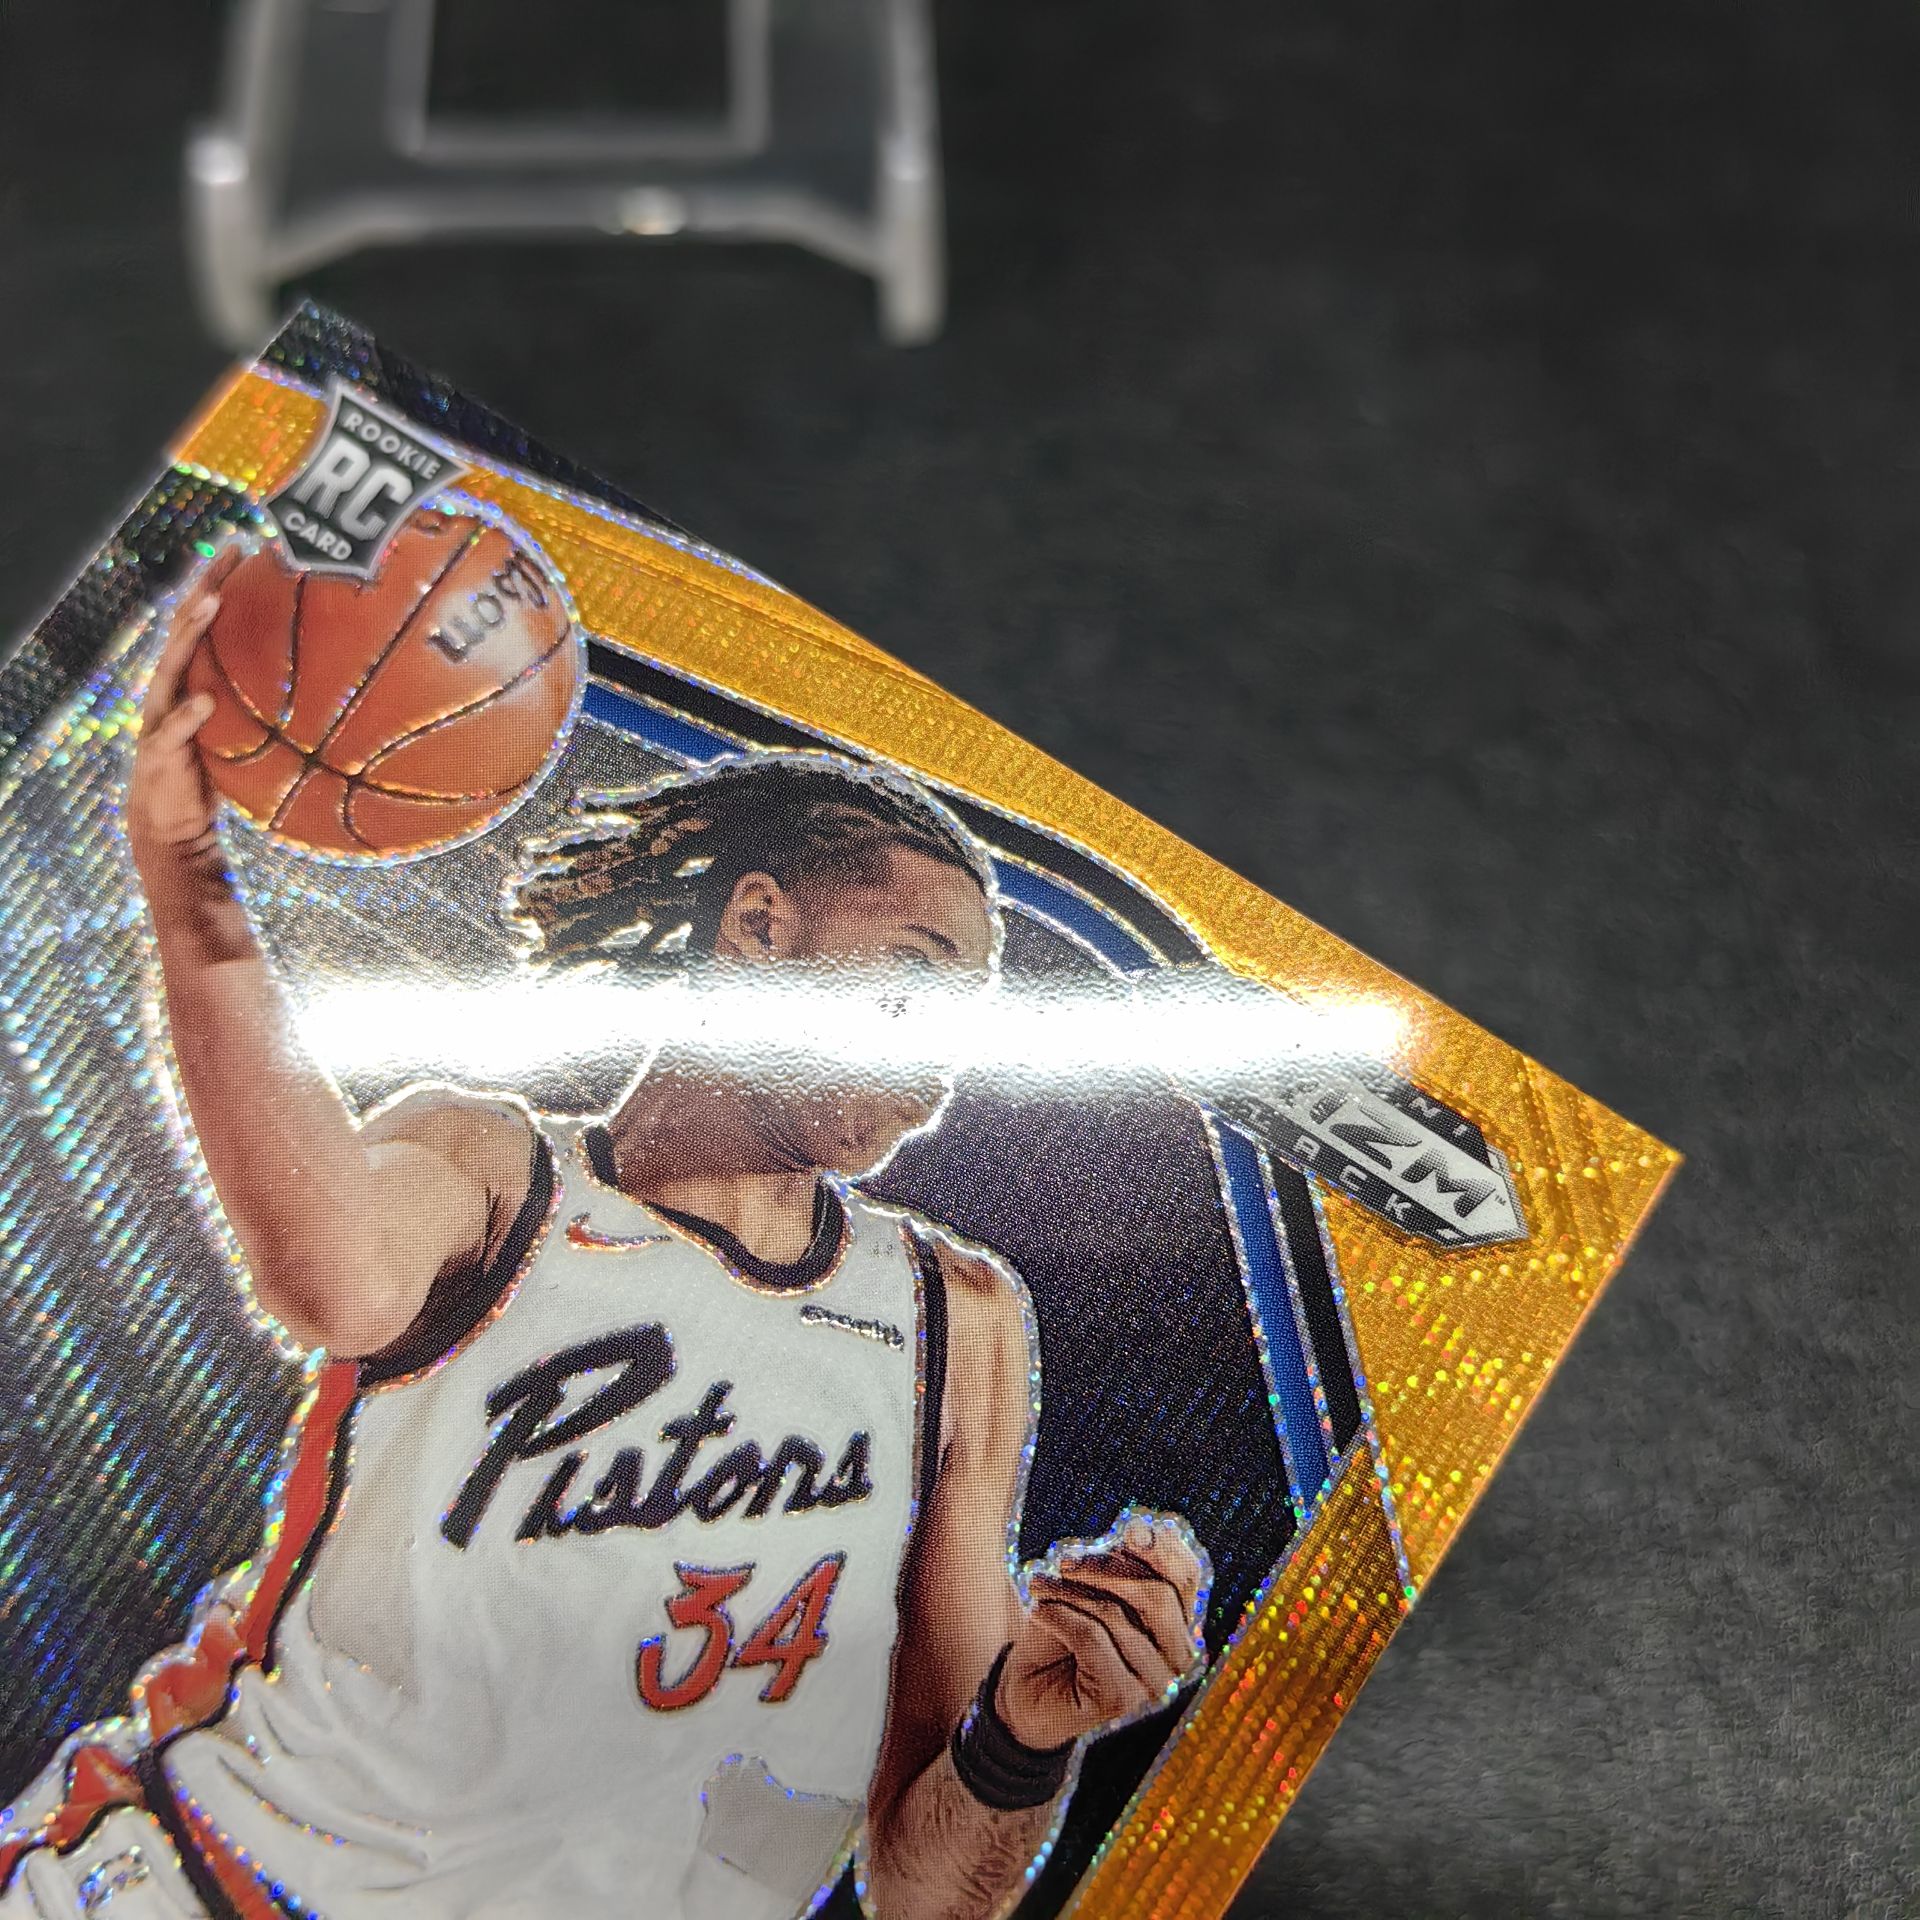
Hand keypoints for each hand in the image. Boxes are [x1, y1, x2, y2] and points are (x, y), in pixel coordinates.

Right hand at [127, 543, 243, 863]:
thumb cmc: (217, 778)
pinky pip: (172, 731)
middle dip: (202, 589)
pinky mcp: (158, 755)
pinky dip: (187, 715)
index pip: (203, 623)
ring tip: (212, 605)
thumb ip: (272, 711)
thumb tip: (335, 694)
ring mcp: (159, 719)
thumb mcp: (249, 737)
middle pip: (183, 629)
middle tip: (226, 555)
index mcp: (192, 682)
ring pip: (171, 667)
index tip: (244, 547)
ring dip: (191, 635)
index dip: (218, 583)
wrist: (175, 830)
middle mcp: (171, 691)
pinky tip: (205, 701)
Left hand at [998, 1510, 1207, 1751]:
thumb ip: (1120, 1560)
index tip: (1130, 1527)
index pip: (1187, 1576)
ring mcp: (1154, 1681)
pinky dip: (1058, 1616)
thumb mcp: (1092, 1585)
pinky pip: (1091, 1639)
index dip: (1164, 1548)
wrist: (1026, 1687)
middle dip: (1107, 1568)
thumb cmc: (1064, 1627)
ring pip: (1118, 1616)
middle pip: (1158, 1595)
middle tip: (1065, 1560)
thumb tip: (1140, 1528)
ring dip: (1069, 1592)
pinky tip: (1036, 1610)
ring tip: (1039, 1585)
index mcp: (1179, 1620)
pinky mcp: (1122, 1698)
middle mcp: (1178, 1654)